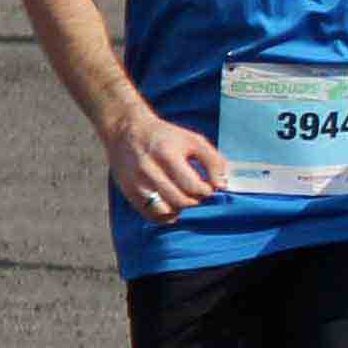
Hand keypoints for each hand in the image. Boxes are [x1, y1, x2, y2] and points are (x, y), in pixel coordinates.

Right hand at [99, 103, 230, 219]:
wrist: (125, 132)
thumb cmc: (165, 137)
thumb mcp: (193, 140)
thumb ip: (213, 161)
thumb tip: (222, 186)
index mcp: (166, 154)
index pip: (193, 186)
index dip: (206, 191)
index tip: (207, 187)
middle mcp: (148, 169)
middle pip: (180, 201)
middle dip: (195, 201)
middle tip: (197, 194)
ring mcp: (136, 183)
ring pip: (165, 212)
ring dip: (180, 210)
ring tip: (184, 199)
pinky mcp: (129, 193)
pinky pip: (151, 215)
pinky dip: (165, 215)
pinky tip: (170, 203)